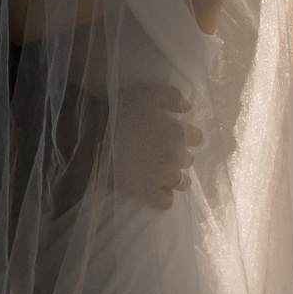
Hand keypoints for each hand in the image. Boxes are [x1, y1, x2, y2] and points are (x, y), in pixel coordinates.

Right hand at [111, 75, 198, 210]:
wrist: (94, 135)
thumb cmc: (122, 111)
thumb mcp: (147, 92)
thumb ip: (172, 96)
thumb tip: (188, 108)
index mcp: (178, 132)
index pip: (197, 138)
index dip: (186, 135)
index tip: (172, 134)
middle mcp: (176, 156)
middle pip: (189, 160)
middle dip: (178, 155)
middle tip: (160, 151)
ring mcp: (164, 177)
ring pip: (182, 182)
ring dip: (174, 177)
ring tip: (159, 172)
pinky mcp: (149, 193)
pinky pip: (166, 201)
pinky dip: (163, 196)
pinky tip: (154, 188)